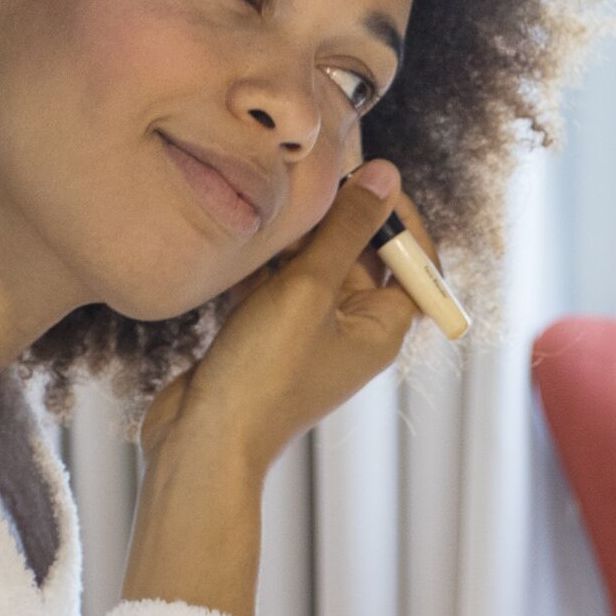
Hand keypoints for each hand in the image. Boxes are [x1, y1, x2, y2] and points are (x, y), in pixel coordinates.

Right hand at [122, 166, 437, 615]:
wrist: (202, 440)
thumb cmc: (265, 375)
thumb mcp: (309, 291)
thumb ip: (346, 230)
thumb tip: (386, 174)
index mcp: (380, 329)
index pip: (412, 264)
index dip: (399, 218)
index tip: (370, 178)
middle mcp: (349, 331)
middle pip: (359, 257)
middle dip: (335, 217)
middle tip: (306, 180)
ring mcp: (304, 334)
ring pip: (310, 265)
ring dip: (293, 236)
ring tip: (269, 201)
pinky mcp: (263, 334)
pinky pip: (273, 284)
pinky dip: (261, 261)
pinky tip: (241, 234)